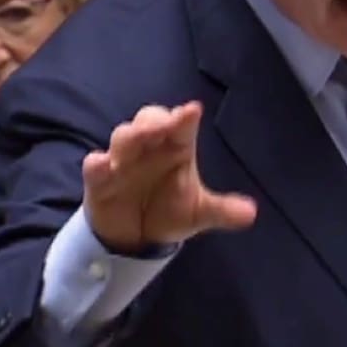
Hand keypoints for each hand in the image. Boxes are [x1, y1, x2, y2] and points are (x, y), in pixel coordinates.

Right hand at [82, 102, 256, 253]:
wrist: (137, 236)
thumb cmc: (170, 209)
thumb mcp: (198, 212)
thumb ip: (222, 210)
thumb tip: (251, 214)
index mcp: (177, 147)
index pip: (182, 126)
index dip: (185, 117)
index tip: (193, 110)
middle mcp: (150, 147)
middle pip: (149, 121)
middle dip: (154, 121)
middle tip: (162, 125)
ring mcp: (123, 161)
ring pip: (123, 137)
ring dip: (129, 137)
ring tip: (138, 137)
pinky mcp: (100, 180)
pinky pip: (95, 168)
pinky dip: (96, 164)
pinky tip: (100, 163)